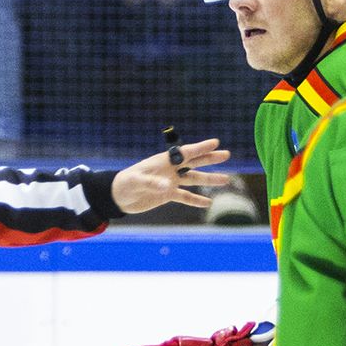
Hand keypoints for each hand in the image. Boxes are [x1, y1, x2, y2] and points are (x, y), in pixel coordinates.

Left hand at [111, 138, 229, 213]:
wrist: (118, 197)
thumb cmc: (125, 183)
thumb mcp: (137, 181)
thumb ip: (152, 182)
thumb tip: (167, 186)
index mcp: (163, 161)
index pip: (186, 152)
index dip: (201, 147)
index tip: (215, 142)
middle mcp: (170, 170)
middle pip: (194, 163)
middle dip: (210, 158)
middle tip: (227, 154)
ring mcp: (170, 182)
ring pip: (194, 180)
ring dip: (209, 179)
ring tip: (226, 179)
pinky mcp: (167, 195)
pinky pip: (185, 197)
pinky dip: (195, 200)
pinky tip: (207, 202)